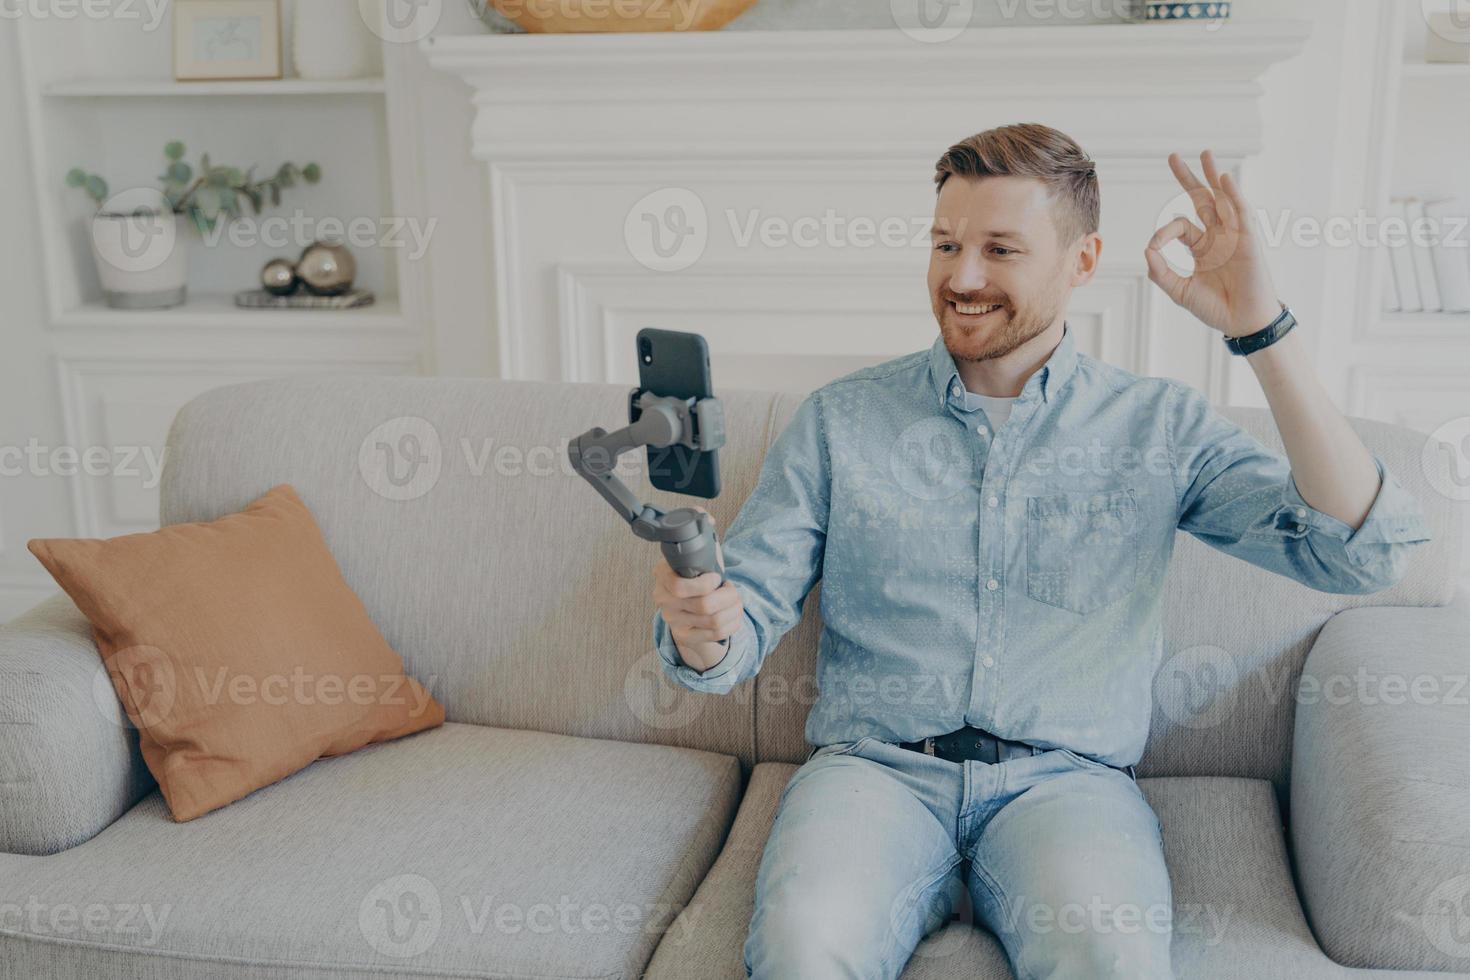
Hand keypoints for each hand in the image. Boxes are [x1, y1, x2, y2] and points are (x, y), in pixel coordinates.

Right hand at [652, 509, 742, 670]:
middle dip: (729, 597)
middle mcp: (663, 599)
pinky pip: (715, 634)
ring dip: (734, 610)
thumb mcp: (697, 554)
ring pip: (713, 621)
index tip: (717, 578)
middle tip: (733, 590)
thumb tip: (707, 518)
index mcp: (662, 574)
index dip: (704, 584)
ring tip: (736, 602)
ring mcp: (672, 620)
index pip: (677, 585)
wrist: (688, 607)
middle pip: (704, 606)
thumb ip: (702, 532)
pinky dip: (732, 624)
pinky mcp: (684, 636)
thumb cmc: (696, 575)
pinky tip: (733, 615)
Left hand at [1145, 150, 1281, 338]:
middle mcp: (1218, 235)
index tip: (1154, 247)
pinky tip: (1223, 178)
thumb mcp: (1180, 291)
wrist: (1242, 322)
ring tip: (1205, 153)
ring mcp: (1234, 235)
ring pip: (1222, 198)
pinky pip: (1240, 212)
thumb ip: (1162, 273)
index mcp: (1201, 246)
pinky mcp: (1249, 239)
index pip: (1179, 226)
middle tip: (1172, 157)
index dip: (1163, 233)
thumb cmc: (1216, 308)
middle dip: (1188, 178)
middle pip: (1202, 199)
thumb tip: (1148, 250)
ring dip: (1213, 175)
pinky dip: (1233, 194)